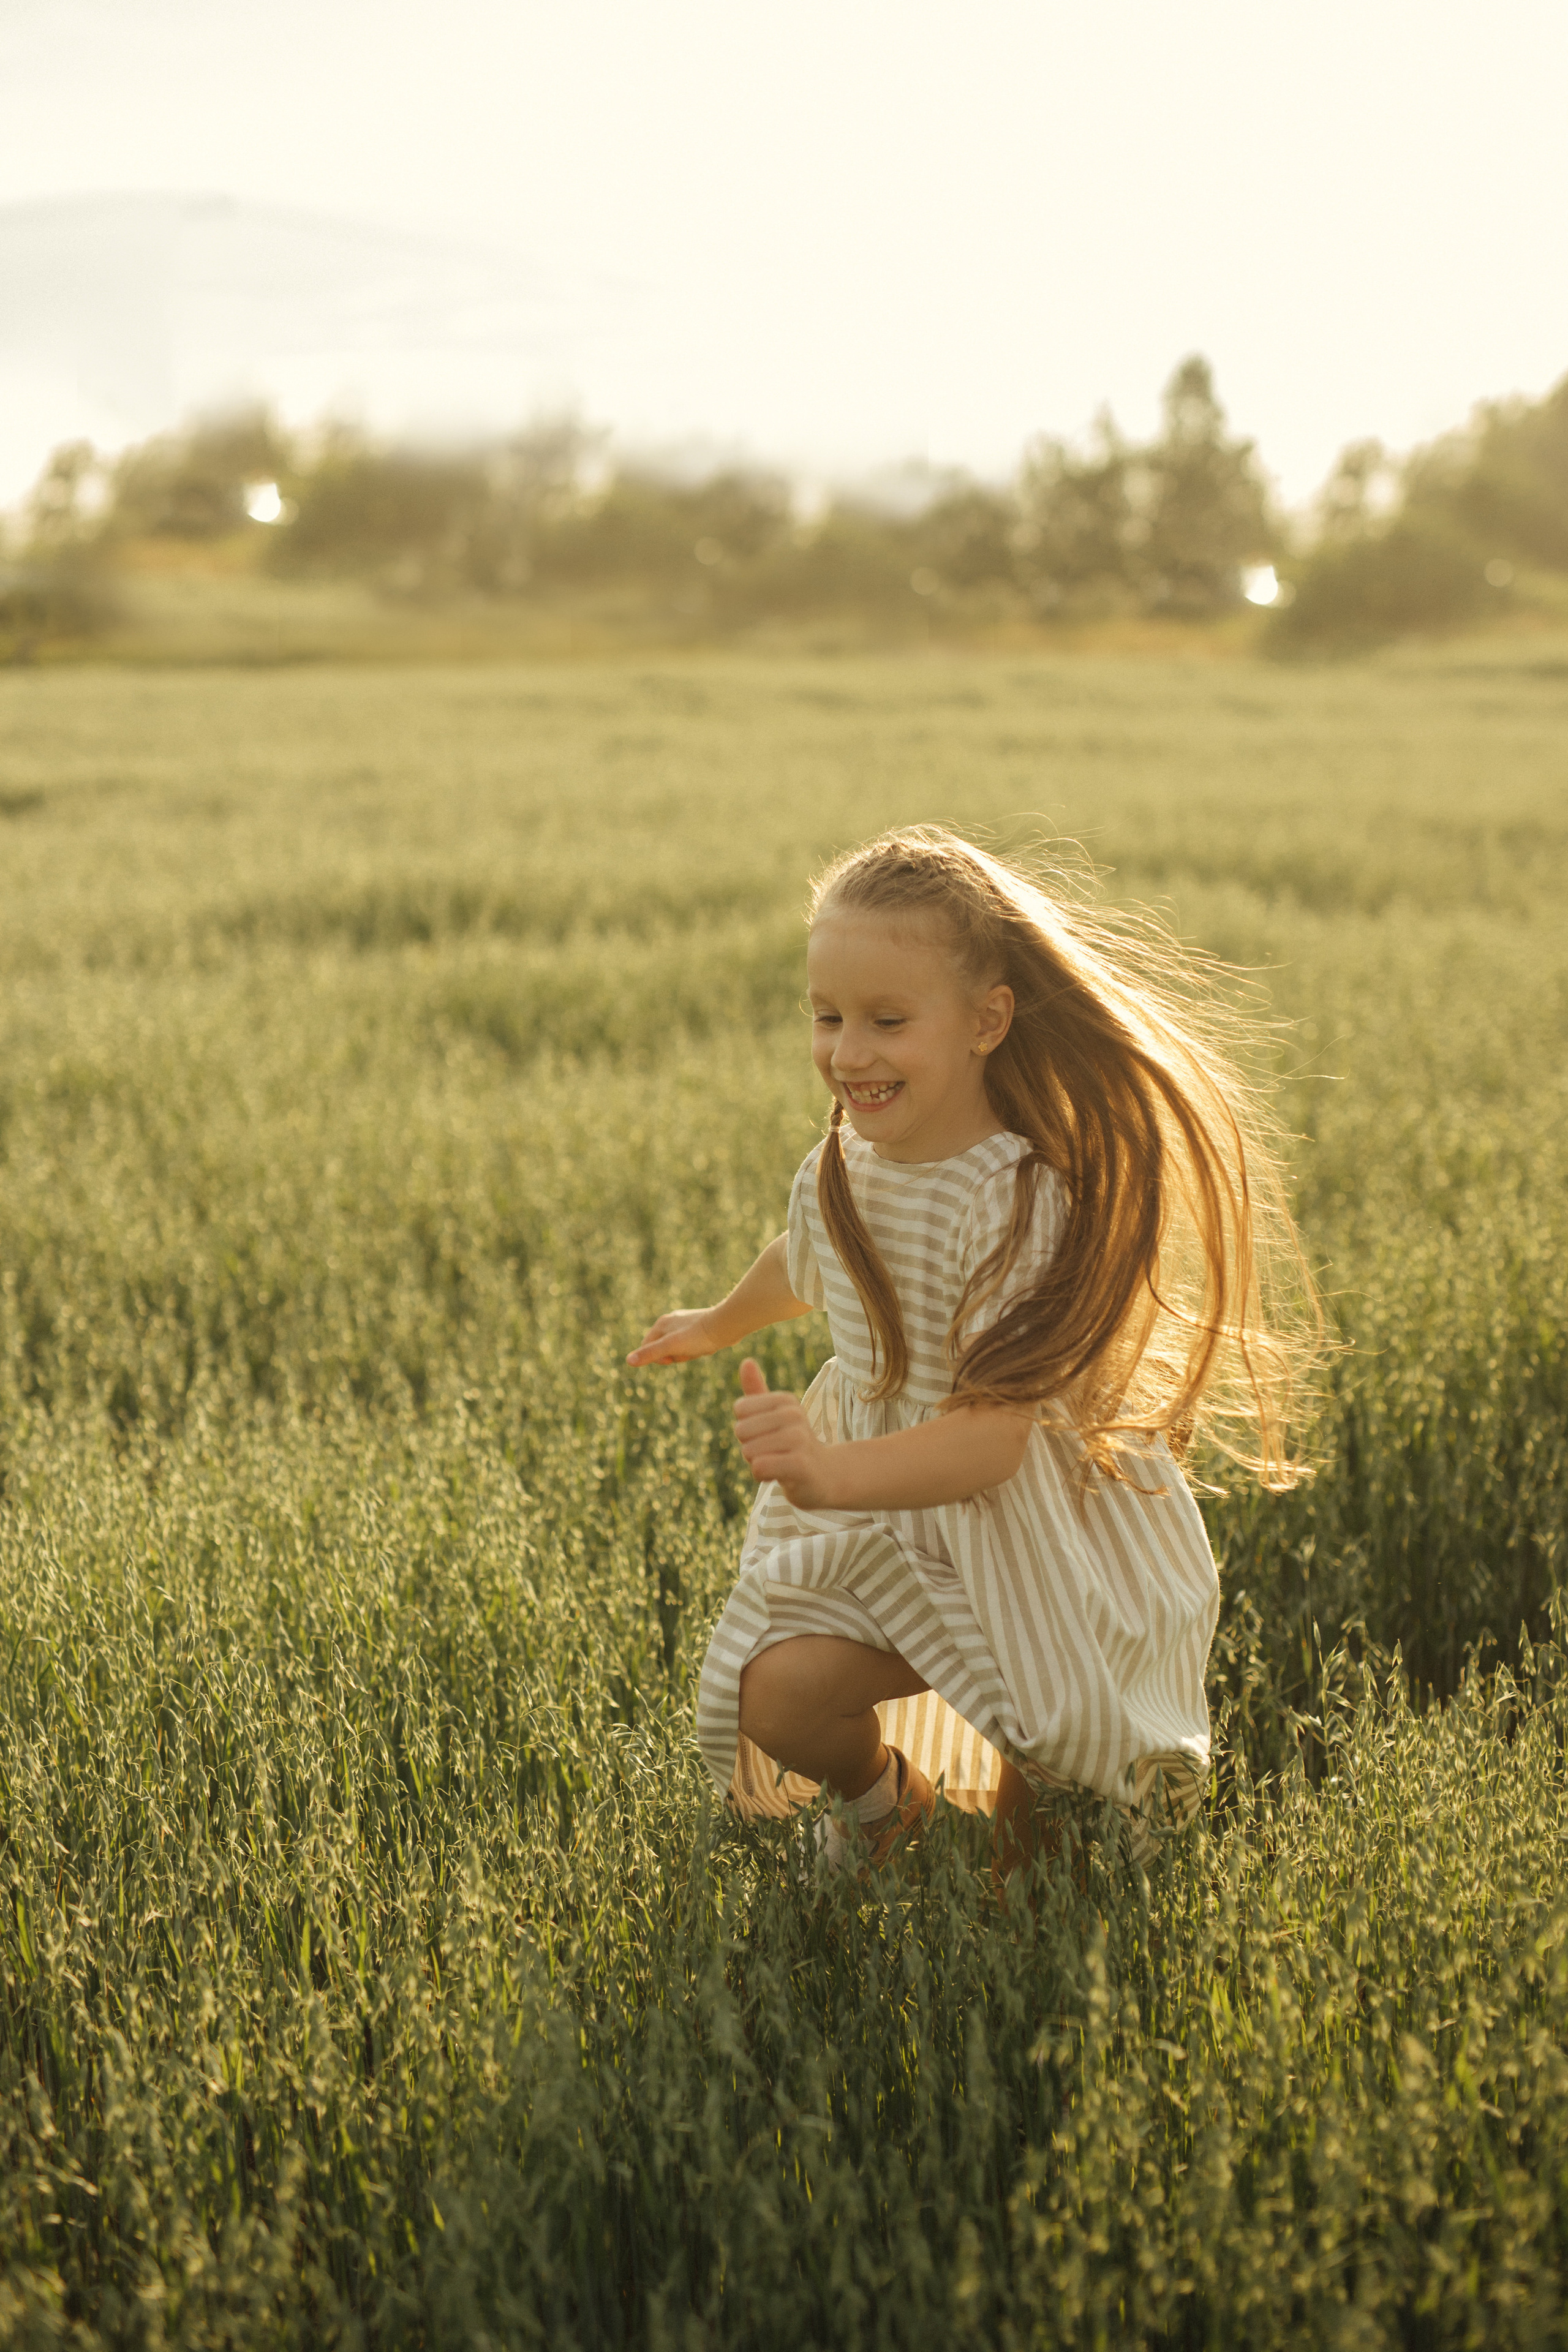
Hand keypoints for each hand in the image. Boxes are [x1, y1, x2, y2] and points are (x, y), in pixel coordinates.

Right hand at [626, 1308, 721, 1366]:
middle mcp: (671, 1321)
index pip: (648, 1347)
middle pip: (664, 1349)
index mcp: (661, 1324)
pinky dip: (697, 1349)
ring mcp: (684, 1324)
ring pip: (679, 1349)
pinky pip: (691, 1345)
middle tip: (689, 1351)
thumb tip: (628, 1361)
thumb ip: (650, 1354)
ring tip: (699, 1348)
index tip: (673, 1357)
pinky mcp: (697, 1328)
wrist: (725, 1326)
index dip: (659, 1358)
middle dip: (676, 1356)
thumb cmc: (697, 1336)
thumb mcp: (671, 1347)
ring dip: (688, 1354)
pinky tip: (706, 1346)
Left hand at [733, 1359, 836, 1508]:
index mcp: (785, 1400)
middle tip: (773, 1452)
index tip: (768, 1435)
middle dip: (750, 1447)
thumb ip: (757, 1390)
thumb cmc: (792, 1444)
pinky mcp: (800, 1464)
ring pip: (748, 1451)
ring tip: (778, 1463)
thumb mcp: (775, 1415)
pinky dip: (762, 1476)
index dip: (747, 1428)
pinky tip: (779, 1475)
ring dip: (757, 1463)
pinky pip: (759, 1467)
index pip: (740, 1409)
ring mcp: (799, 1439)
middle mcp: (793, 1414)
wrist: (825, 1476)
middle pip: (741, 1430)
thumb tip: (746, 1361)